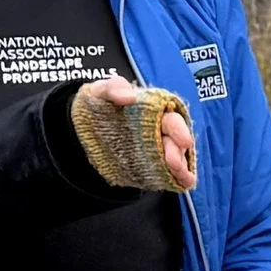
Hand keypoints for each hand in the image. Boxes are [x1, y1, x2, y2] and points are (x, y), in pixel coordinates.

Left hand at [75, 77, 196, 189]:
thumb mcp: (101, 92)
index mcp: (154, 111)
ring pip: (176, 158)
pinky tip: (185, 183)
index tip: (184, 141)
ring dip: (181, 167)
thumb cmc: (99, 106)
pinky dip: (179, 178)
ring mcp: (157, 151)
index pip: (172, 119)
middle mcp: (160, 131)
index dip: (179, 130)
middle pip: (177, 142)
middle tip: (174, 162)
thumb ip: (113, 88)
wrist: (84, 131)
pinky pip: (168, 173)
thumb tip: (129, 96)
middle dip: (179, 152)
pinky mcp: (150, 167)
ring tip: (180, 175)